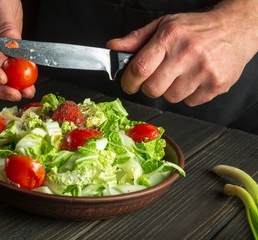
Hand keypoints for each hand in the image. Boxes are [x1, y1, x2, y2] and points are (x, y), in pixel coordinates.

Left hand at [107, 0, 257, 105]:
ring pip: (171, 98)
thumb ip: (136, 39)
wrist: (236, 28)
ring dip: (170, 90)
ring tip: (180, 74)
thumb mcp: (164, 25)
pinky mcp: (217, 84)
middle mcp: (187, 54)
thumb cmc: (196, 28)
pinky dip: (188, 95)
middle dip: (149, 87)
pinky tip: (194, 78)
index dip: (128, 82)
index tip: (128, 84)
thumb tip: (113, 47)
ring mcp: (204, 70)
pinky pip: (190, 102)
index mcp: (169, 38)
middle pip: (153, 89)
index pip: (139, 69)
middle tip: (157, 78)